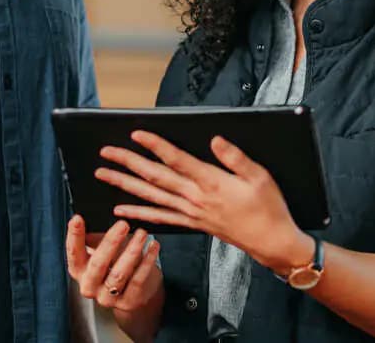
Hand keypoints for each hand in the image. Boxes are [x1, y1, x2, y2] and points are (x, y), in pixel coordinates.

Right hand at [65, 215, 162, 325]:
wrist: (135, 291)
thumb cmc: (116, 261)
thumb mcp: (103, 249)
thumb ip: (98, 236)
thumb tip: (97, 216)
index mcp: (79, 270)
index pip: (73, 252)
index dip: (74, 236)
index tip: (77, 218)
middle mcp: (89, 286)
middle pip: (98, 264)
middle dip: (110, 242)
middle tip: (123, 224)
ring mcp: (107, 298)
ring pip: (119, 274)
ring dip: (132, 251)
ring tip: (142, 233)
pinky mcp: (127, 303)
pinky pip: (137, 281)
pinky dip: (147, 262)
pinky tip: (153, 246)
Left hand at [95, 131, 311, 274]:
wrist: (271, 242)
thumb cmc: (268, 207)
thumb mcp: (260, 176)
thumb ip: (235, 157)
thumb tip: (215, 139)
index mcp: (211, 182)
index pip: (176, 160)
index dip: (155, 145)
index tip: (136, 133)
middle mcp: (195, 198)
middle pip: (154, 177)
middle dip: (128, 162)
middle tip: (105, 151)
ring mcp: (190, 213)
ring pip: (150, 196)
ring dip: (124, 185)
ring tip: (103, 174)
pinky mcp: (191, 223)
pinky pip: (158, 218)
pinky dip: (137, 213)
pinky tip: (120, 209)